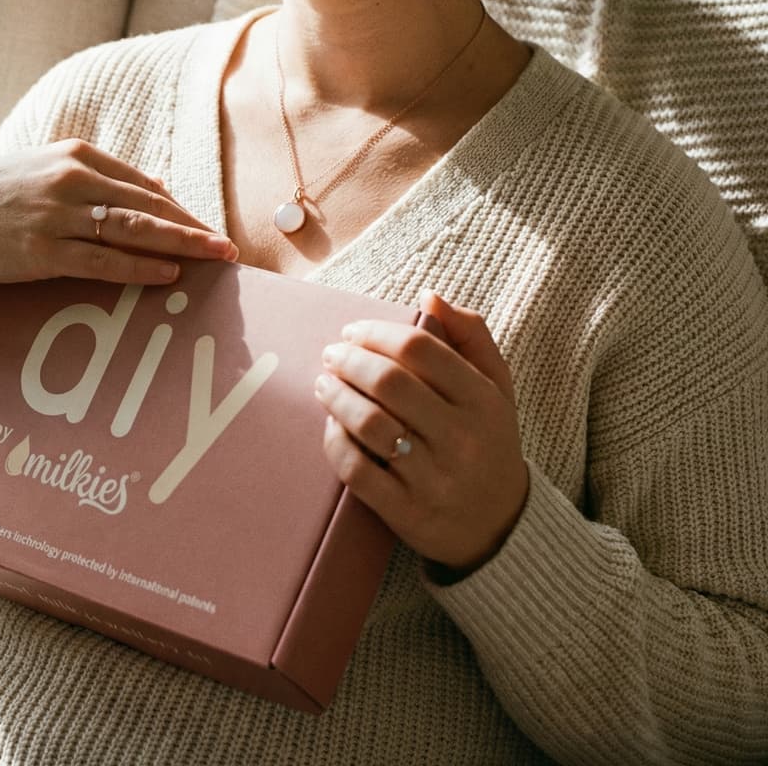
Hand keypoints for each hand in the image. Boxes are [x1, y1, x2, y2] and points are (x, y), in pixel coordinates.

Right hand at [0, 138, 237, 285]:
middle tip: (229, 247)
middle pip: (147, 206)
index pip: (144, 185)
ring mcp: (55, 216)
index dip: (182, 210)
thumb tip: (157, 187)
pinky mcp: (41, 252)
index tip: (209, 228)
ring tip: (216, 259)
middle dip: (193, 227)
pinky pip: (102, 261)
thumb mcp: (46, 169)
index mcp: (75, 155)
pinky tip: (168, 273)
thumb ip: (101, 175)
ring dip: (181, 245)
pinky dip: (139, 267)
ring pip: (133, 231)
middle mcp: (70, 180)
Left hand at [313, 291, 528, 575]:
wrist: (499, 528)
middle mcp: (462, 438)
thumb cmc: (488, 442)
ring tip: (324, 383)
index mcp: (483, 401)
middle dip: (349, 360)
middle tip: (331, 354)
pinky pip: (358, 471)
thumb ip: (470, 336)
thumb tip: (430, 296)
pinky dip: (336, 442)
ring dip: (336, 396)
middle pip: (389, 382)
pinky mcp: (408, 513)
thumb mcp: (496, 387)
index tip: (353, 330)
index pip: (420, 348)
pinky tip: (332, 426)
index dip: (376, 333)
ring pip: (370, 424)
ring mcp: (435, 479)